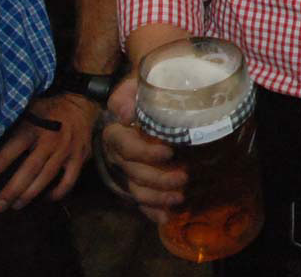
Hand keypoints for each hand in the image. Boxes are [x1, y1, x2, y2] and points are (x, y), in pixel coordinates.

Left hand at [0, 92, 99, 211]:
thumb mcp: (30, 110)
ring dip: (30, 194)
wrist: (81, 104)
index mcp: (36, 128)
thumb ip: (15, 125)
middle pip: (30, 169)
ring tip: (16, 205)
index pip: (16, 145)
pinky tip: (46, 198)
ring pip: (47, 177)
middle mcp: (51, 141)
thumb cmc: (50, 109)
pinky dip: (58, 192)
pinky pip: (69, 180)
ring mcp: (66, 151)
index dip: (2, 161)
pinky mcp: (79, 157)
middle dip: (13, 189)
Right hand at [101, 76, 185, 223]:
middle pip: (134, 173)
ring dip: (158, 197)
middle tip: (184, 176)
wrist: (148, 91)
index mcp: (116, 132)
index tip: (169, 152)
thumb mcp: (137, 82)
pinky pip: (141, 197)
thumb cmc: (145, 86)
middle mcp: (118, 154)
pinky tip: (165, 218)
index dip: (146, 153)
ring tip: (180, 197)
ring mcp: (128, 168)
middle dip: (158, 179)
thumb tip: (126, 111)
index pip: (126, 147)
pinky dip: (152, 209)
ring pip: (137, 189)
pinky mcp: (138, 177)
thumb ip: (129, 92)